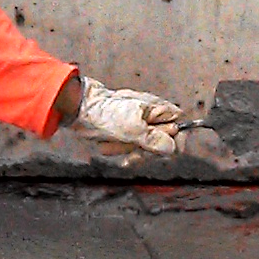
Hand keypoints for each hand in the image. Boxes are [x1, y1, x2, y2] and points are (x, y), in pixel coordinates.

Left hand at [68, 76, 184, 154]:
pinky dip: (119, 149)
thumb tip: (172, 148)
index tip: (163, 150)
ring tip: (113, 142)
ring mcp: (138, 125)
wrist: (78, 108)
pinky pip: (131, 149)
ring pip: (145, 148)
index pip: (180, 127)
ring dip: (128, 149)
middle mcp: (151, 116)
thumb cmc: (103, 113)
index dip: (175, 140)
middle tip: (132, 149)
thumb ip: (155, 139)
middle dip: (145, 149)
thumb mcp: (132, 128)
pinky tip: (108, 145)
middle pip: (163, 142)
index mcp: (157, 109)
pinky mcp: (126, 132)